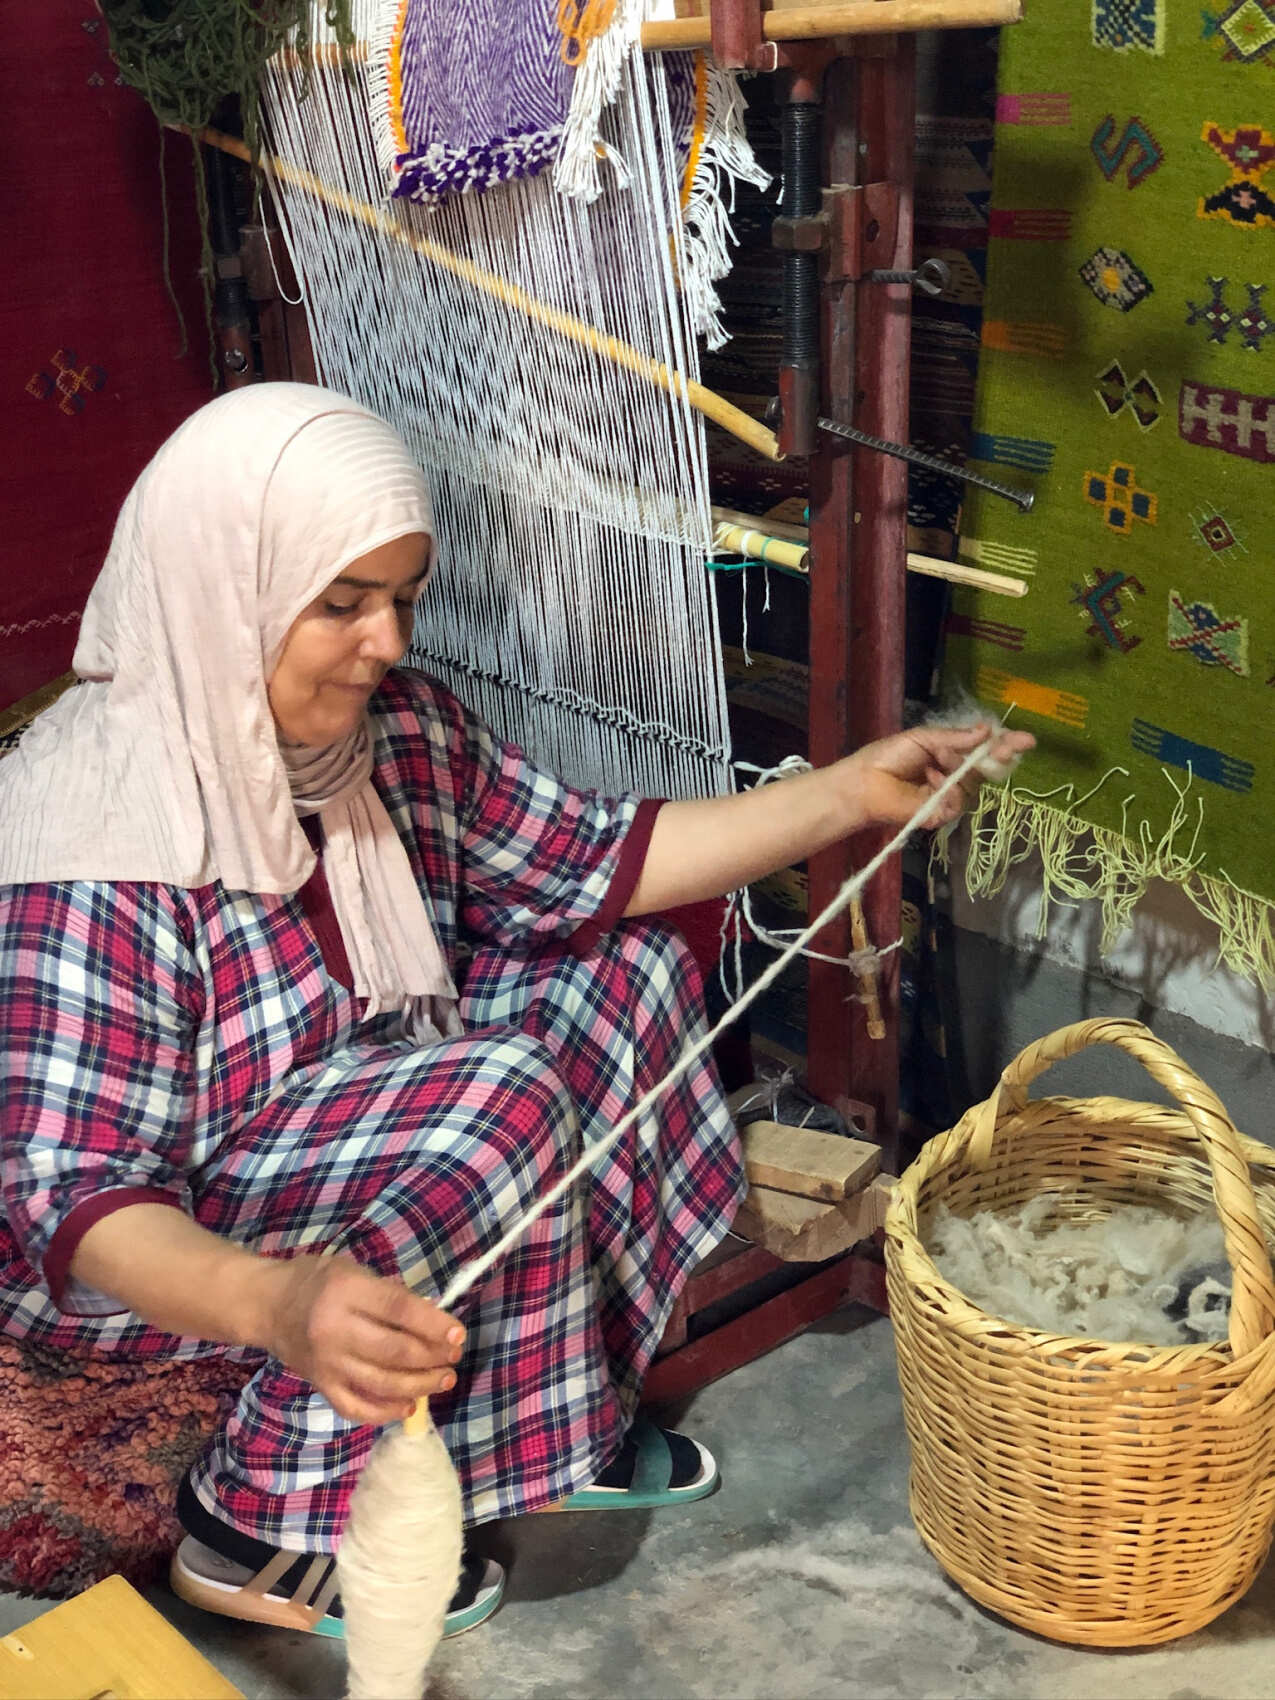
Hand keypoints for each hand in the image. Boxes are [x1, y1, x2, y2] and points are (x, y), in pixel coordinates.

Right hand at [261, 1253, 464, 1424]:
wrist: (266, 1305)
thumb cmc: (317, 1280)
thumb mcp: (355, 1270)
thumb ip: (391, 1293)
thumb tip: (432, 1317)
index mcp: (347, 1291)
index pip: (399, 1310)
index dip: (433, 1324)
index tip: (457, 1334)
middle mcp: (335, 1330)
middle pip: (394, 1352)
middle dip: (432, 1358)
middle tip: (453, 1359)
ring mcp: (326, 1363)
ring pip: (381, 1384)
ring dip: (419, 1386)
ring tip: (442, 1380)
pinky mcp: (320, 1385)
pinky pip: (356, 1408)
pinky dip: (385, 1412)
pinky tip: (408, 1405)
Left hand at [841, 722, 1034, 830]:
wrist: (863, 782)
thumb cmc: (888, 757)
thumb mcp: (924, 738)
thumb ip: (956, 738)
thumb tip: (986, 730)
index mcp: (950, 755)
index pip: (984, 751)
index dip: (1006, 745)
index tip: (1027, 739)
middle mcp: (954, 777)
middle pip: (987, 770)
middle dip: (998, 755)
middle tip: (1006, 746)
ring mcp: (948, 798)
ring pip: (973, 786)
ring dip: (958, 769)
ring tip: (936, 761)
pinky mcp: (939, 815)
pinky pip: (958, 803)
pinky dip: (947, 789)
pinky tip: (930, 780)